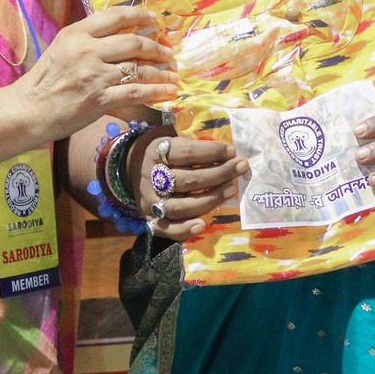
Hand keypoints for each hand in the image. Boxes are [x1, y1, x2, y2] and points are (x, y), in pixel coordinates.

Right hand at [16, 7, 177, 141]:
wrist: (28, 110)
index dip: (140, 16)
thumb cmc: (44, 81)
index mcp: (76, 33)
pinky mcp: (99, 99)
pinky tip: (168, 92)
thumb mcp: (62, 48)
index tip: (155, 20)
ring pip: (139, 68)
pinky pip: (136, 93)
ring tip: (173, 74)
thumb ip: (88, 39)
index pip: (115, 16)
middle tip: (168, 52)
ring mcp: (94, 75)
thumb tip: (122, 35)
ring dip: (161, 71)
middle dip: (157, 47)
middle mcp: (87, 50)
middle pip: (134, 42)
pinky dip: (157, 92)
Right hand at [128, 130, 245, 241]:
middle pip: (187, 180)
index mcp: (156, 153)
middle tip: (240, 167)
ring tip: (231, 190)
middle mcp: (151, 178)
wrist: (134, 170)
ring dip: (210, 199)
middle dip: (218, 174)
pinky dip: (184, 229)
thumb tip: (230, 154)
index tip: (231, 151)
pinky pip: (168, 229)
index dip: (210, 151)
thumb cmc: (165, 157)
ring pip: (181, 206)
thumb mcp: (173, 143)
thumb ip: (195, 148)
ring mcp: (151, 201)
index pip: (185, 152)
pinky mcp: (151, 220)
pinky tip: (202, 225)